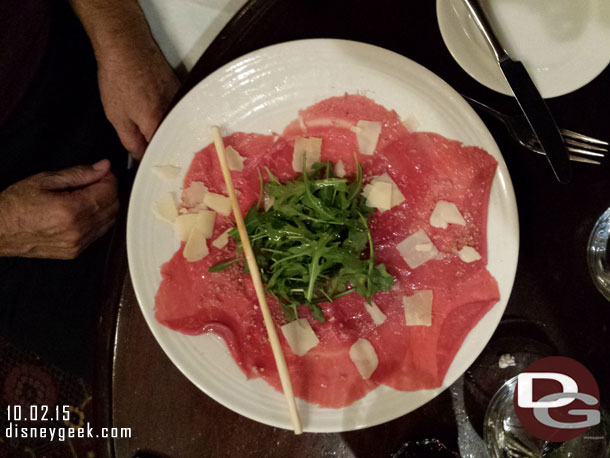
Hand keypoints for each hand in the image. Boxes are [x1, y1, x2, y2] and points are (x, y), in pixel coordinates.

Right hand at [0, 159, 118, 258]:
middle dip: (109, 191)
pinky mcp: (74, 252)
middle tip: (95, 181)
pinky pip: (99, 233)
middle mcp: (77, 230)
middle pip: (112, 207)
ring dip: (105, 206)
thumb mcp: (45, 180)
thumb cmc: (15, 206)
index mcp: (70, 211)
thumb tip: (103, 167)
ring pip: (109, 221)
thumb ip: (79, 174)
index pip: (108, 192)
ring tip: (86, 196)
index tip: (103, 172)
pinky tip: (84, 211)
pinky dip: (98, 220)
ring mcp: (77, 244)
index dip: (109, 179)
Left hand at [96, 37, 179, 159]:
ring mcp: (181, 103)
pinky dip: (173, 122)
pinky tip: (164, 121)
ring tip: (159, 139)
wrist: (127, 45)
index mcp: (158, 125)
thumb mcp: (117, 117)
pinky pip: (180, 115)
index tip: (149, 168)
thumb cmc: (118, 81)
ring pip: (178, 128)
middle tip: (154, 157)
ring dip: (170, 135)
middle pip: (174, 142)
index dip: (155, 162)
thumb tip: (142, 158)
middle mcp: (176, 117)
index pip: (162, 153)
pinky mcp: (183, 93)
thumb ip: (131, 142)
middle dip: (165, 150)